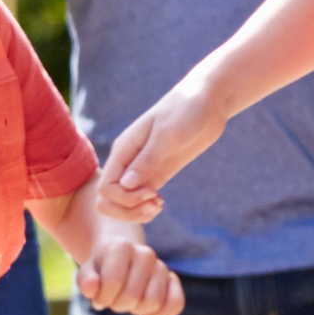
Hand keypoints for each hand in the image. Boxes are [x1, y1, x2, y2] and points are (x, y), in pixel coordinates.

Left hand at [74, 231, 186, 314]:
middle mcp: (146, 253)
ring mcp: (161, 267)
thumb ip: (85, 280)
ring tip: (127, 302)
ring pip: (153, 302)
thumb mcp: (87, 273)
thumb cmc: (101, 269)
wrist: (118, 258)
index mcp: (122, 247)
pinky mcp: (172, 280)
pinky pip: (176, 303)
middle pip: (133, 296)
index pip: (114, 281)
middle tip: (112, 300)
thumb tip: (91, 288)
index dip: (102, 297)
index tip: (98, 298)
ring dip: (136, 311)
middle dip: (118, 306)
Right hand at [101, 84, 226, 219]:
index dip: (125, 199)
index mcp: (123, 150)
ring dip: (136, 213)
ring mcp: (142, 169)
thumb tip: (125, 185)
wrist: (208, 101)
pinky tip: (161, 203)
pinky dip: (146, 208)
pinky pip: (139, 200)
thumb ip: (147, 159)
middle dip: (127, 211)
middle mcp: (127, 162)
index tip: (152, 192)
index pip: (105, 188)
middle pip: (107, 200)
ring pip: (122, 203)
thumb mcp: (167, 134)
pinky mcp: (157, 174)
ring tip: (158, 205)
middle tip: (154, 204)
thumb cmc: (186, 110)